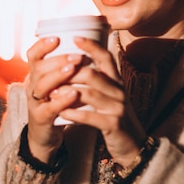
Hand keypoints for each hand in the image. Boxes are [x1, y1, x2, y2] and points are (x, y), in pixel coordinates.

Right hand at [25, 37, 83, 163]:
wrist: (46, 134)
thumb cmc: (57, 104)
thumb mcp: (59, 84)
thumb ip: (67, 67)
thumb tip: (87, 44)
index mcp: (37, 75)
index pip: (33, 55)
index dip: (41, 45)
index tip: (56, 38)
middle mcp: (33, 86)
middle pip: (39, 68)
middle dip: (58, 60)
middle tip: (77, 56)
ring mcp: (35, 102)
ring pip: (42, 86)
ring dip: (58, 76)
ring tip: (72, 69)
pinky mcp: (41, 118)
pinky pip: (49, 107)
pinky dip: (62, 100)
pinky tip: (74, 94)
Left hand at [57, 37, 146, 165]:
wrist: (133, 145)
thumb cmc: (115, 118)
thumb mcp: (110, 96)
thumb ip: (98, 81)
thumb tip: (75, 65)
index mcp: (117, 81)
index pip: (106, 57)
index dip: (91, 46)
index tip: (75, 37)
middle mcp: (119, 91)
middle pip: (92, 74)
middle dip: (69, 73)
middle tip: (50, 74)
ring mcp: (118, 107)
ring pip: (89, 94)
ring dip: (67, 92)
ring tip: (51, 93)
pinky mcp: (114, 124)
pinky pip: (90, 116)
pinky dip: (74, 113)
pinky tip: (61, 112)